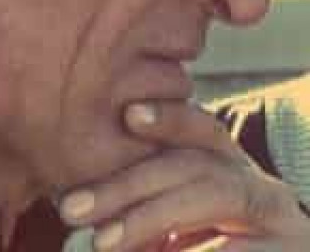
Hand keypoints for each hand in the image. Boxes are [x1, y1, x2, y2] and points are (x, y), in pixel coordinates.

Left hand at [58, 100, 309, 250]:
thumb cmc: (194, 247)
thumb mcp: (163, 225)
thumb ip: (128, 210)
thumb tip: (71, 203)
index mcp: (225, 166)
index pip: (200, 129)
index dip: (169, 118)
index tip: (129, 115)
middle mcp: (256, 184)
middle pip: (192, 167)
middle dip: (127, 185)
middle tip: (72, 208)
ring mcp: (282, 221)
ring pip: (211, 199)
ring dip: (149, 218)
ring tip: (103, 241)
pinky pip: (234, 248)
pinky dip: (193, 250)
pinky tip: (163, 251)